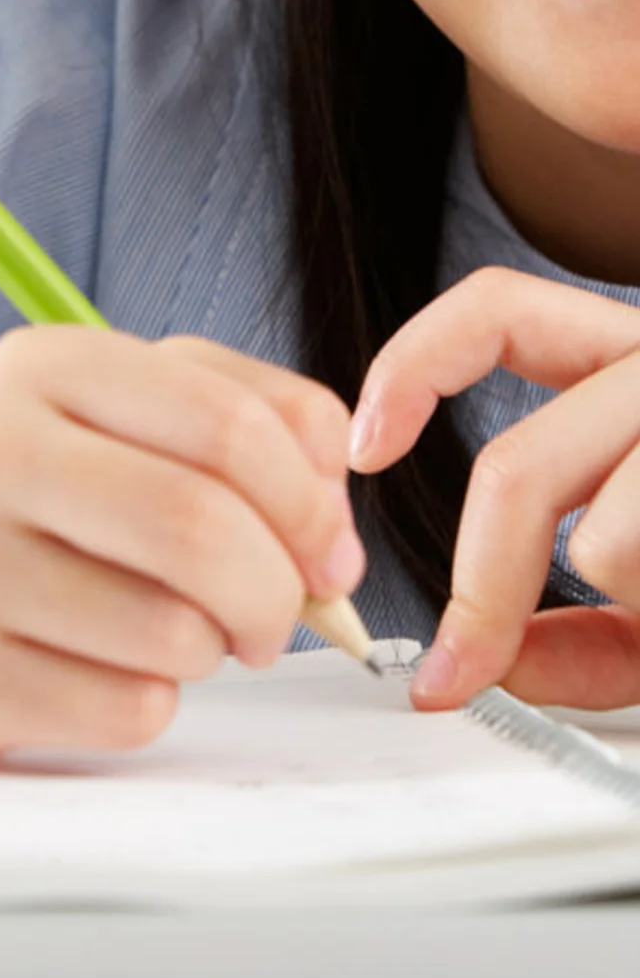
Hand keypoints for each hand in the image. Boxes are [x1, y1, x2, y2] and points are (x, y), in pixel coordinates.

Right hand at [0, 327, 362, 763]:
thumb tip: (334, 518)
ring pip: (177, 632)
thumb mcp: (113, 422)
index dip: (310, 500)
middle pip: (205, 528)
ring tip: (154, 630)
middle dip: (275, 592)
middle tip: (270, 618)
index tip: (324, 548)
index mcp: (37, 367)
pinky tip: (90, 669)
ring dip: (205, 650)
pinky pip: (130, 708)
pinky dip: (147, 703)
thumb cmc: (25, 512)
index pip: (229, 423)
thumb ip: (243, 421)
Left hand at [348, 268, 639, 710]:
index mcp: (632, 369)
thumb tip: (485, 668)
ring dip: (630, 611)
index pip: (500, 309)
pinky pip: (632, 558)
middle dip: (482, 587)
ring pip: (596, 536)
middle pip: (515, 467)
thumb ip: (578, 635)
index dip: (413, 366)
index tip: (363, 451)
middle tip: (463, 665)